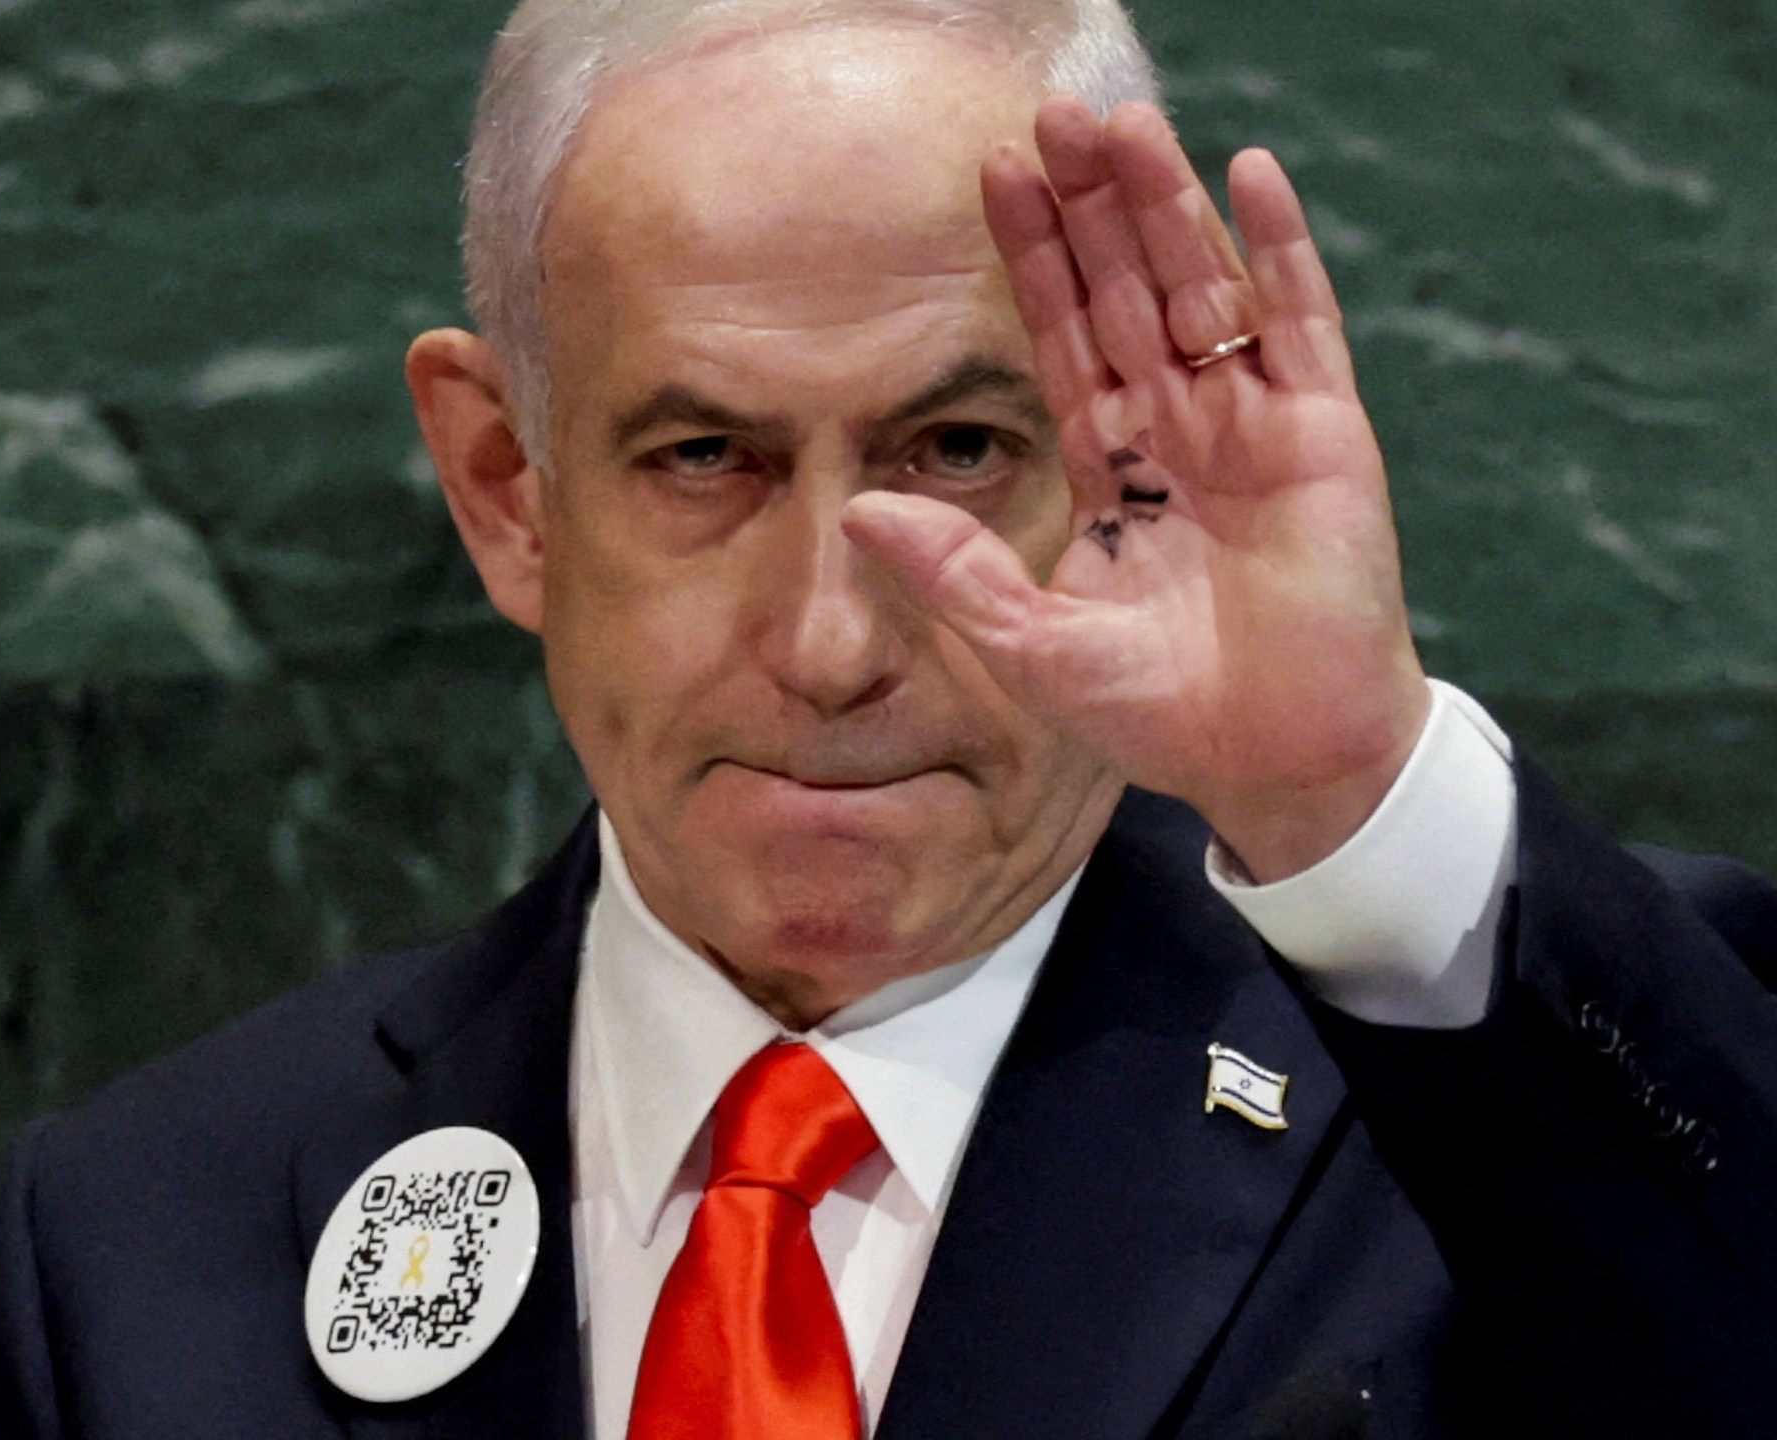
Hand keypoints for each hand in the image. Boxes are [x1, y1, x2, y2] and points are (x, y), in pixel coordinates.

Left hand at [843, 99, 1429, 881]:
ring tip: (1128, 119)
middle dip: (1093, 206)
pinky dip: (1279, 249)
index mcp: (1111, 465)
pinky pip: (1301, 322)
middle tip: (1055, 112)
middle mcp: (1178, 427)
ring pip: (1203, 287)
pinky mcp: (1326, 433)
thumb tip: (855, 509)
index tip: (992, 173)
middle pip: (1127, 291)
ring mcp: (1254, 422)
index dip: (1032, 258)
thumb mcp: (1034, 645)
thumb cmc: (1161, 713)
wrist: (1282, 758)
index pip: (1062, 337)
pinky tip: (1249, 174)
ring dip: (1166, 206)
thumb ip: (953, 572)